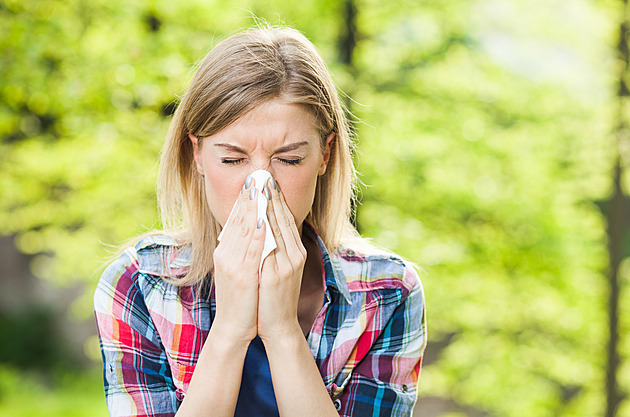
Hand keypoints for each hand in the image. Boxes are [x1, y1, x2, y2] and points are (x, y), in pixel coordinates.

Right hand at [211, 179, 264, 344]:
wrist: (234, 328)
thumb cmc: (241, 299)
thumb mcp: (238, 270)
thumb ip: (241, 250)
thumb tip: (248, 231)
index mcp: (225, 252)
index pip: (235, 220)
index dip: (244, 199)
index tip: (253, 181)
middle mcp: (226, 254)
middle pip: (238, 220)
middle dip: (249, 197)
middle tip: (257, 175)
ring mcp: (233, 264)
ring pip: (244, 229)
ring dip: (253, 207)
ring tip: (260, 188)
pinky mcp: (242, 276)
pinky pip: (251, 249)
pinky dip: (256, 231)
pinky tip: (261, 218)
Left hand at [257, 178, 306, 341]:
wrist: (278, 325)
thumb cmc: (273, 297)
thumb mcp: (277, 269)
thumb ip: (274, 248)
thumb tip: (263, 227)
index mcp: (295, 252)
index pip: (285, 219)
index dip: (276, 199)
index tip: (267, 181)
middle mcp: (295, 254)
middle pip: (283, 218)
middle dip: (272, 196)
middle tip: (263, 175)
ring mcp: (288, 263)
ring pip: (278, 228)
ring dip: (268, 206)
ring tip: (259, 187)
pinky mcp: (279, 273)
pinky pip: (271, 245)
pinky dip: (265, 228)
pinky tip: (258, 215)